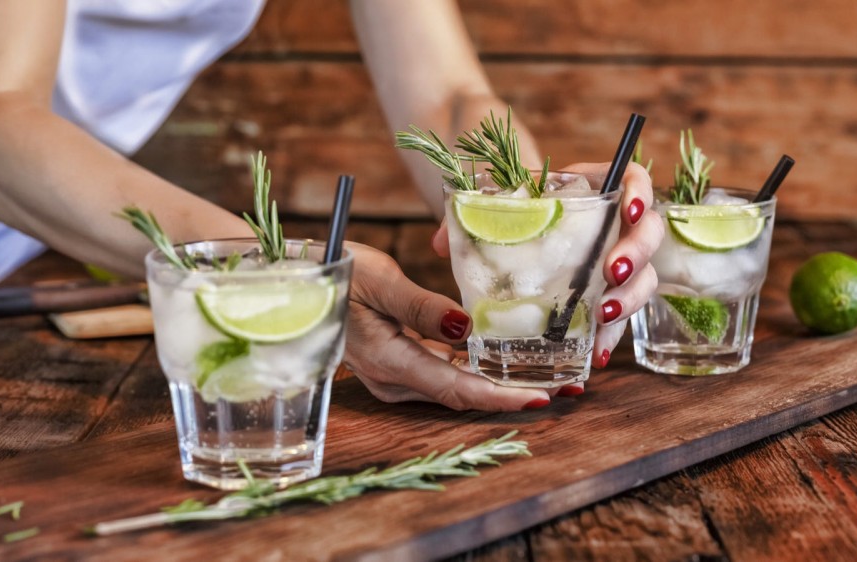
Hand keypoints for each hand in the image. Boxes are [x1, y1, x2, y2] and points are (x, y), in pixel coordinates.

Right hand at [342, 242, 551, 410]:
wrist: (297, 282)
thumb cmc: (336, 272)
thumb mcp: (379, 279)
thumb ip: (421, 306)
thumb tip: (465, 328)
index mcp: (388, 360)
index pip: (455, 388)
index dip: (499, 397)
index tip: (540, 398)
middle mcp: (391, 378)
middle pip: (459, 395)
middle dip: (509, 395)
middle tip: (559, 391)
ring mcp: (390, 375)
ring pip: (451, 388)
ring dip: (493, 385)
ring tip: (540, 378)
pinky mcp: (392, 364)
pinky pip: (439, 375)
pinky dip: (471, 371)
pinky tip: (497, 362)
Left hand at [431, 162, 661, 390]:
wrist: (504, 229)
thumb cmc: (504, 209)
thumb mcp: (486, 204)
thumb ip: (464, 217)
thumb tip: (441, 244)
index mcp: (590, 188)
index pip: (633, 180)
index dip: (640, 194)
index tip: (627, 212)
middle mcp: (612, 225)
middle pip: (648, 233)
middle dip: (637, 255)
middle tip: (611, 273)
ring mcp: (614, 262)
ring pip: (643, 278)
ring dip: (630, 299)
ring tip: (603, 316)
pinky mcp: (606, 295)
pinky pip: (619, 314)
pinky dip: (610, 333)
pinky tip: (596, 351)